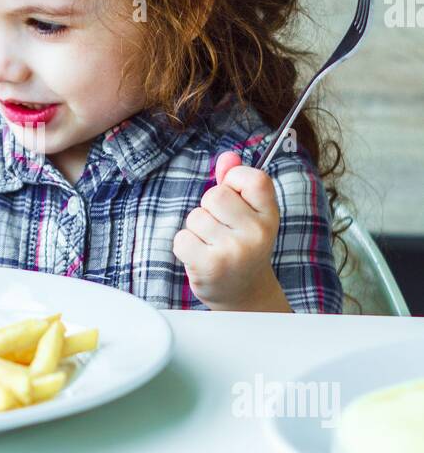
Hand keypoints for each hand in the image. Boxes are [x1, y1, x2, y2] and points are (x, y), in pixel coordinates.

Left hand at [172, 151, 290, 311]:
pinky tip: (200, 257)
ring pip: (195, 216)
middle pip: (215, 194)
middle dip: (209, 208)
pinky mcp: (210, 266)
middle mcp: (256, 233)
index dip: (235, 180)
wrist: (244, 296)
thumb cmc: (243, 249)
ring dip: (196, 229)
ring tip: (211, 245)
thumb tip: (227, 156)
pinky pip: (182, 238)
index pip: (254, 177)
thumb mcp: (249, 216)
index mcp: (269, 216)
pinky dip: (185, 246)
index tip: (234, 196)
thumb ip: (237, 184)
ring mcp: (233, 250)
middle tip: (220, 228)